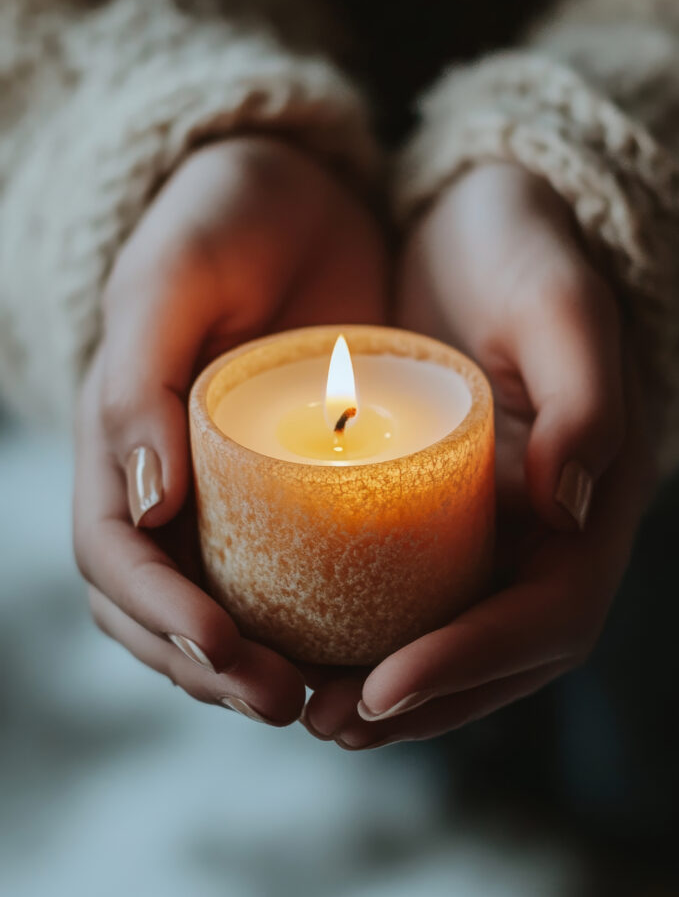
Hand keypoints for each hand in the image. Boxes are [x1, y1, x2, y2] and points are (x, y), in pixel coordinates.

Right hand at [73, 136, 387, 723]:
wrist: (300, 194)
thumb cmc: (227, 217)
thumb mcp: (178, 274)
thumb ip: (141, 378)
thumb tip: (143, 504)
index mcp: (118, 434)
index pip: (114, 553)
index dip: (158, 614)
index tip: (226, 647)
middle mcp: (162, 477)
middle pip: (153, 606)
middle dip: (206, 667)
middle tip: (283, 701)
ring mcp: (221, 491)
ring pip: (210, 609)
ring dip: (246, 671)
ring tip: (313, 703)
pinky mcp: (284, 490)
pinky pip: (278, 577)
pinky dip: (298, 629)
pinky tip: (345, 654)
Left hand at [301, 163, 652, 747]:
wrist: (481, 227)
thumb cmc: (526, 254)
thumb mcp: (559, 304)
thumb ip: (585, 397)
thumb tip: (571, 509)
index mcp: (589, 503)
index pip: (546, 617)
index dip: (470, 663)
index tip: (382, 685)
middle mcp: (549, 536)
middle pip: (499, 658)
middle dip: (420, 704)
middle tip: (330, 720)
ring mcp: (496, 535)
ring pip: (455, 646)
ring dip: (390, 696)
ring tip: (310, 711)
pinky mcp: (444, 519)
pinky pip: (415, 602)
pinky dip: (369, 643)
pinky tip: (307, 650)